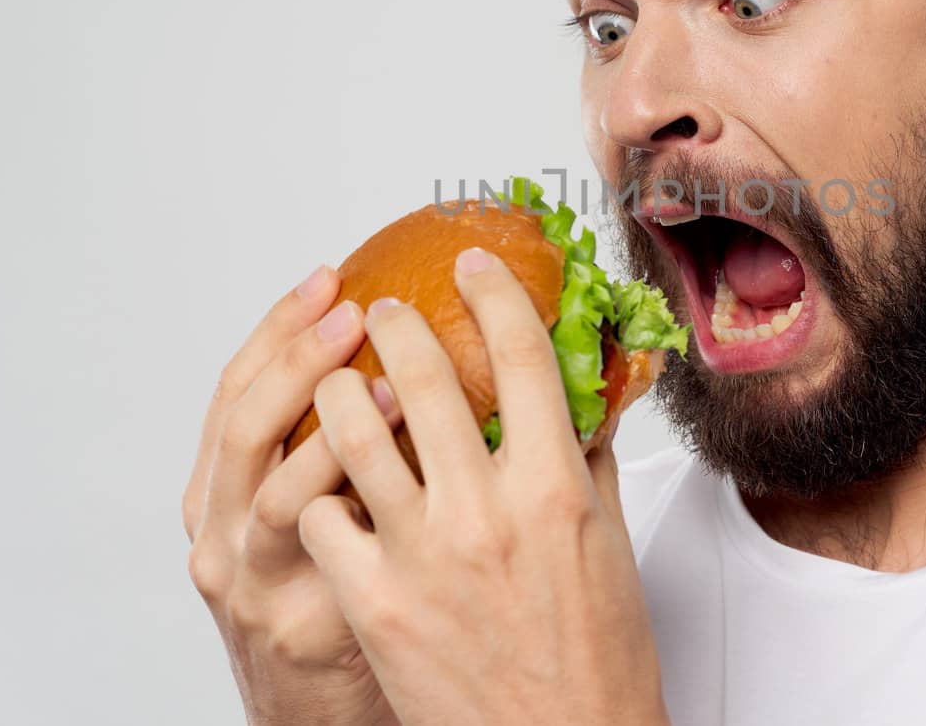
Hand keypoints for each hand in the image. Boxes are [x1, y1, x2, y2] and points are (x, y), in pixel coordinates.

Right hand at [183, 265, 402, 725]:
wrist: (318, 713)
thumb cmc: (327, 595)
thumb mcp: (310, 509)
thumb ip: (338, 439)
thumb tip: (407, 347)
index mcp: (221, 488)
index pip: (237, 386)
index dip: (280, 327)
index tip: (332, 276)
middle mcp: (221, 530)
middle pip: (243, 427)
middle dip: (299, 361)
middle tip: (359, 314)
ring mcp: (254, 583)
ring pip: (276, 496)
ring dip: (335, 434)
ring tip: (395, 390)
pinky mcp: (302, 630)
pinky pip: (334, 564)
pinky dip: (368, 517)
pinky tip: (413, 483)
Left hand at [298, 246, 668, 725]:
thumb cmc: (594, 659)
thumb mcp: (606, 545)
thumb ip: (584, 462)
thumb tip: (577, 400)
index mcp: (555, 487)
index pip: (524, 355)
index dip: (494, 293)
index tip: (472, 266)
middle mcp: (486, 510)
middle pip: (423, 375)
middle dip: (392, 325)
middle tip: (379, 312)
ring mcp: (422, 555)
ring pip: (351, 432)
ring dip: (337, 391)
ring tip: (336, 383)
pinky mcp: (372, 602)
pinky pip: (319, 516)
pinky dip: (319, 492)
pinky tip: (329, 489)